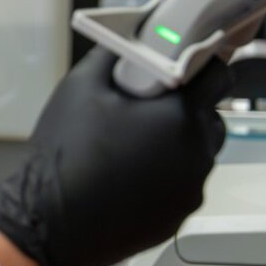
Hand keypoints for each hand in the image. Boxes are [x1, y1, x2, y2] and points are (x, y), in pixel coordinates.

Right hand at [0, 49, 231, 265]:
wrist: (47, 221)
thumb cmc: (64, 159)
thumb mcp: (80, 87)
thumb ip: (114, 56)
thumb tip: (129, 44)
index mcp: (179, 117)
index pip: (217, 76)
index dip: (198, 66)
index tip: (181, 69)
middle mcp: (196, 155)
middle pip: (209, 118)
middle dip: (184, 110)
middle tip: (144, 111)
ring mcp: (190, 191)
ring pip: (197, 155)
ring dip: (175, 146)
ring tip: (131, 148)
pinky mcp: (178, 217)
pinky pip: (182, 187)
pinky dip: (164, 179)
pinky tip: (128, 178)